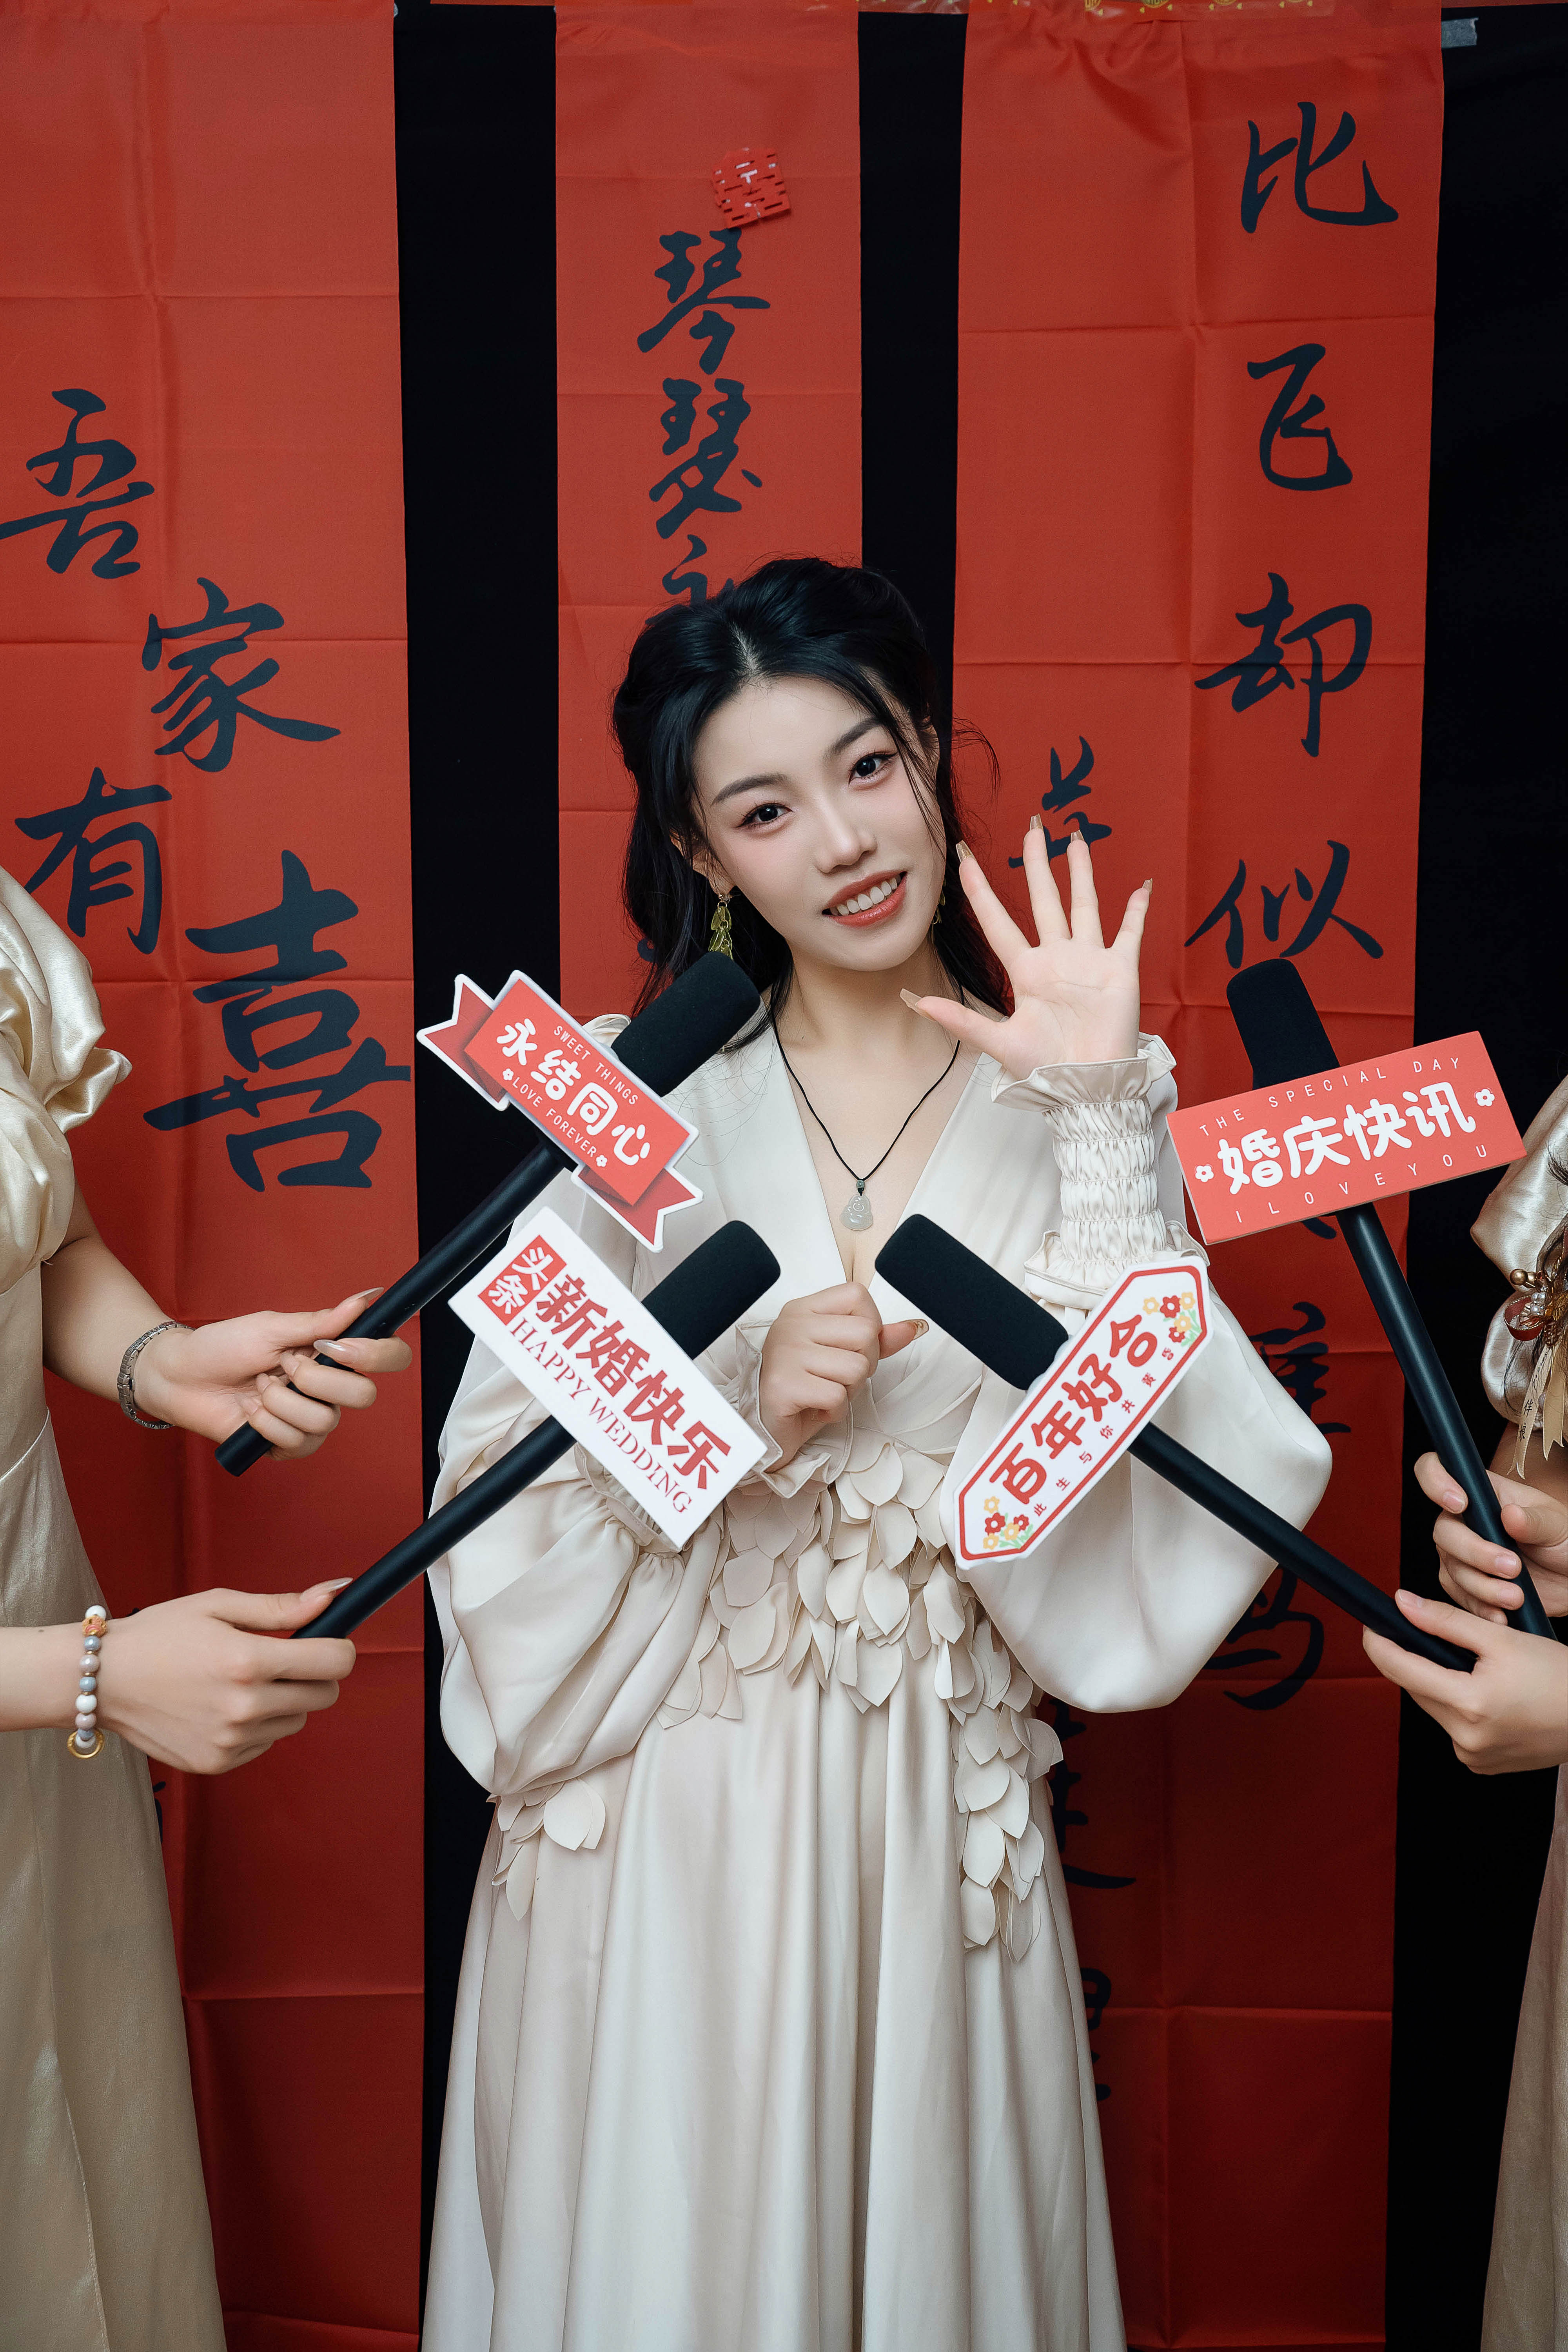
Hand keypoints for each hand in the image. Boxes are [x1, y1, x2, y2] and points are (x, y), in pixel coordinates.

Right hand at [94, 1584, 356, 1773]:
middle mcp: (243, 1708)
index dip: (338, 1648)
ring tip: (239, 1681)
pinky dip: (256, 1726)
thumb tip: (336, 1594)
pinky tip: (221, 1706)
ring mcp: (230, 1741)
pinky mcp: (216, 1763)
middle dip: (313, 1674)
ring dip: (283, 1701)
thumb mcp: (219, 1606)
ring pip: (295, 1721)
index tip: (326, 1641)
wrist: (103, 1680)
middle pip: (323, 1696)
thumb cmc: (160, 1634)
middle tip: (279, 1659)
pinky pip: (264, 1744)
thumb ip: (282, 1608)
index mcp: (247, 1662)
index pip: (334, 1663)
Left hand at [133, 1291, 412, 1457]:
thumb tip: (365, 1298)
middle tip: (282, 1366)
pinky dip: (267, 1423)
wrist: (180, 1376)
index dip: (376, 1354)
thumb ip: (320, 1321)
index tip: (338, 1346)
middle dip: (316, 1379)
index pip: (387, 1357)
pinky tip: (250, 1411)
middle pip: (363, 1396)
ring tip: (258, 1388)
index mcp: (332, 1355)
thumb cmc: (223, 1345)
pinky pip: (297, 1443)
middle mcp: (329, 1389)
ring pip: (324, 1422)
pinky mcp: (286, 1446)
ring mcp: (309, 1419)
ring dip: (281, 1401)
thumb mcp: (271, 1326)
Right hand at [757, 1283, 920, 1467]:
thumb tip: (913, 1328)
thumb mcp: (840, 1356)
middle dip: (864, 1364)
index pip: (857, 1295)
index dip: (870, 1325)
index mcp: (803, 1309)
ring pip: (856, 1367)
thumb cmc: (804, 1388)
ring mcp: (785, 1353)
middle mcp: (792, 1324)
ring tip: (825, 1393)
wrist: (767, 1429)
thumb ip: (875, 1339)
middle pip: (865, 1332)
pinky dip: (836, 1411)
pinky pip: (837, 1395)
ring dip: (849, 1390)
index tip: (851, 1348)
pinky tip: (816, 1408)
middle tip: (836, 1378)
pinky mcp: (783, 1385)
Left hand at [904, 828, 1149, 1074]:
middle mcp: (1057, 959)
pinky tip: (1141, 885)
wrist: (1087, 1087)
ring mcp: (1089, 961)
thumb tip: (914, 1002)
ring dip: (1081, 873)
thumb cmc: (1045, 1069)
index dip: (982, 892)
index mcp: (1027, 972)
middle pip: (1044, 900)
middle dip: (1038, 864)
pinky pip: (1129, 932)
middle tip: (1033, 828)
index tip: (966, 861)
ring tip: (1076, 839)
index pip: (999, 922)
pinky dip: (1136, 909)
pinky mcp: (1120, 970)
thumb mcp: (998, 1042)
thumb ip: (959, 1020)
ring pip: (1084, 905)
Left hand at [1363, 1589, 1567, 1773]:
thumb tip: (1400, 1603)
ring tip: (1475, 1666)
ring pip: (1435, 1707)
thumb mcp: (1502, 1637)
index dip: (1379, 1642)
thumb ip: (1445, 1620)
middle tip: (1435, 1636)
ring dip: (1440, 1683)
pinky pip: (1454, 1727)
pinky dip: (1460, 1707)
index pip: (1399, 1669)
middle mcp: (1466, 1739)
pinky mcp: (1483, 1766)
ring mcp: (1474, 1757)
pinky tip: (1486, 1694)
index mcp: (1469, 1705)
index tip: (1371, 1622)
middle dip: (1418, 1660)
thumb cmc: (1558, 1676)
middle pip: (1416, 1688)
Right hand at [1415, 1450, 1567, 1621]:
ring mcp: (1460, 1554)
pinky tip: (1503, 1614)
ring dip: (1483, 1586)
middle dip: (1476, 1552)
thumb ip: (1534, 1521)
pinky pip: (1459, 1597)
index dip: (1435, 1481)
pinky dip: (1481, 1607)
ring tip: (1516, 1596)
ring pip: (1452, 1568)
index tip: (1460, 1504)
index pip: (1436, 1470)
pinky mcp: (1464, 1585)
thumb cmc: (1564, 1540)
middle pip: (1444, 1531)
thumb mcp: (1557, 1525)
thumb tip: (1510, 1516)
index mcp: (1482, 1493)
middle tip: (1513, 1567)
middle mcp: (1464, 1521)